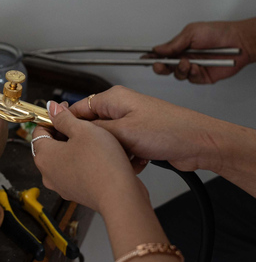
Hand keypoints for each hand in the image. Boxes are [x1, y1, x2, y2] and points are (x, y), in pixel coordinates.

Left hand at [32, 101, 148, 214]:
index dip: (53, 118)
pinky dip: (81, 162)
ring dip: (74, 147)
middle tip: (82, 124)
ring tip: (92, 140)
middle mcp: (47, 173)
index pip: (39, 131)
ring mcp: (60, 185)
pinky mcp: (74, 192)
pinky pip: (73, 171)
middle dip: (64, 132)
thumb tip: (51, 108)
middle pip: (50, 145)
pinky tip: (97, 156)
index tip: (66, 111)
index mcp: (43, 156)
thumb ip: (64, 118)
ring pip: (63, 159)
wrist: (119, 196)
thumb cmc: (102, 163)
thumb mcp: (83, 130)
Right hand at [69, 86, 223, 172]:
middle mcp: (119, 108)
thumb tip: (60, 116)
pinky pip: (121, 151)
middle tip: (106, 154)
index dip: (68, 128)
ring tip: (128, 158)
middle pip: (92, 130)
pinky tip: (138, 162)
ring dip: (114, 155)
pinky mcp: (139, 137)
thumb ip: (88, 127)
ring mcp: (130, 123)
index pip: (76, 111)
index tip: (61, 143)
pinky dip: (127, 159)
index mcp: (112, 98)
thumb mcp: (121, 131)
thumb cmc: (168, 130)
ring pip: (107, 143)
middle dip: (98, 146)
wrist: (200, 144)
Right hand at [151, 18, 255, 82]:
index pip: (160, 54)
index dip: (151, 57)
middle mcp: (184, 58)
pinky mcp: (202, 76)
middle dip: (160, 67)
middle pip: (165, 68)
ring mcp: (192, 68)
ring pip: (177, 75)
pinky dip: (193, 73)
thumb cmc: (218, 32)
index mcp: (179, 47)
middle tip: (160, 65)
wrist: (239, 41)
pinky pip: (191, 79)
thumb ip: (174, 43)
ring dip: (180, 69)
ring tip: (187, 63)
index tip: (143, 58)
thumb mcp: (192, 32)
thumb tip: (158, 50)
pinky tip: (197, 67)